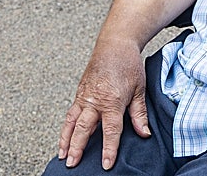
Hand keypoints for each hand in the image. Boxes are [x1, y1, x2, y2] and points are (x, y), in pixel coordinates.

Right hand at [58, 37, 150, 169]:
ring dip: (65, 139)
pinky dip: (66, 126)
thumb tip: (144, 133)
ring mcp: (84, 95)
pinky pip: (71, 112)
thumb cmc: (128, 64)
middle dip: (77, 147)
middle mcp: (95, 99)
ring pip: (72, 121)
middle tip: (72, 163)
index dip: (109, 149)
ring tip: (62, 154)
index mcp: (112, 100)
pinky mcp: (80, 91)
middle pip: (84, 128)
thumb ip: (139, 113)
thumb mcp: (139, 88)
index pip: (110, 130)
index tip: (106, 164)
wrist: (115, 43)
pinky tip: (64, 136)